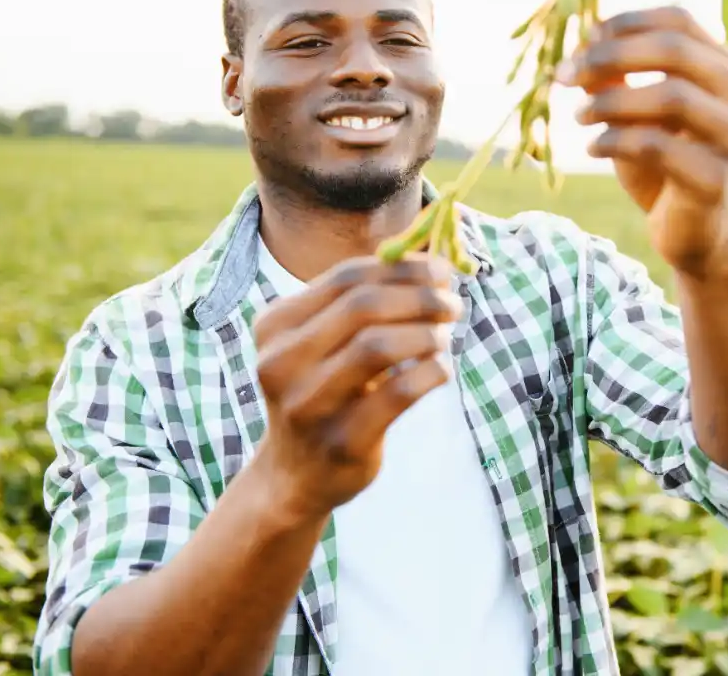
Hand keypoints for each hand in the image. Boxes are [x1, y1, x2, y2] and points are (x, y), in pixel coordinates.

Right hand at [251, 254, 462, 522]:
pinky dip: (431, 372)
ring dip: (426, 334)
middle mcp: (281, 362)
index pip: (348, 277)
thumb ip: (363, 298)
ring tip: (443, 337)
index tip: (441, 271)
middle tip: (452, 304)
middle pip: (363, 306)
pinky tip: (440, 370)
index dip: (403, 268)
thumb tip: (427, 252)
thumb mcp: (325, 341)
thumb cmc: (323, 391)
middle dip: (420, 297)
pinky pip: (399, 393)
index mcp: (275, 325)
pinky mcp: (341, 442)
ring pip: (378, 346)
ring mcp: (307, 405)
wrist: (296, 475)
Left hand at [559, 6, 727, 277]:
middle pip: (675, 49)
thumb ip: (616, 76)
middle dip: (611, 56)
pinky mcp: (716, 180)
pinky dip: (615, 141)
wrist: (691, 235)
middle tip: (567, 75)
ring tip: (579, 115)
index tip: (584, 40)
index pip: (679, 21)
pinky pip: (657, 146)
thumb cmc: (663, 166)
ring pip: (671, 96)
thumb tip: (583, 39)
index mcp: (727, 69)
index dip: (626, 23)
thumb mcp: (633, 113)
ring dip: (612, 100)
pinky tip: (594, 147)